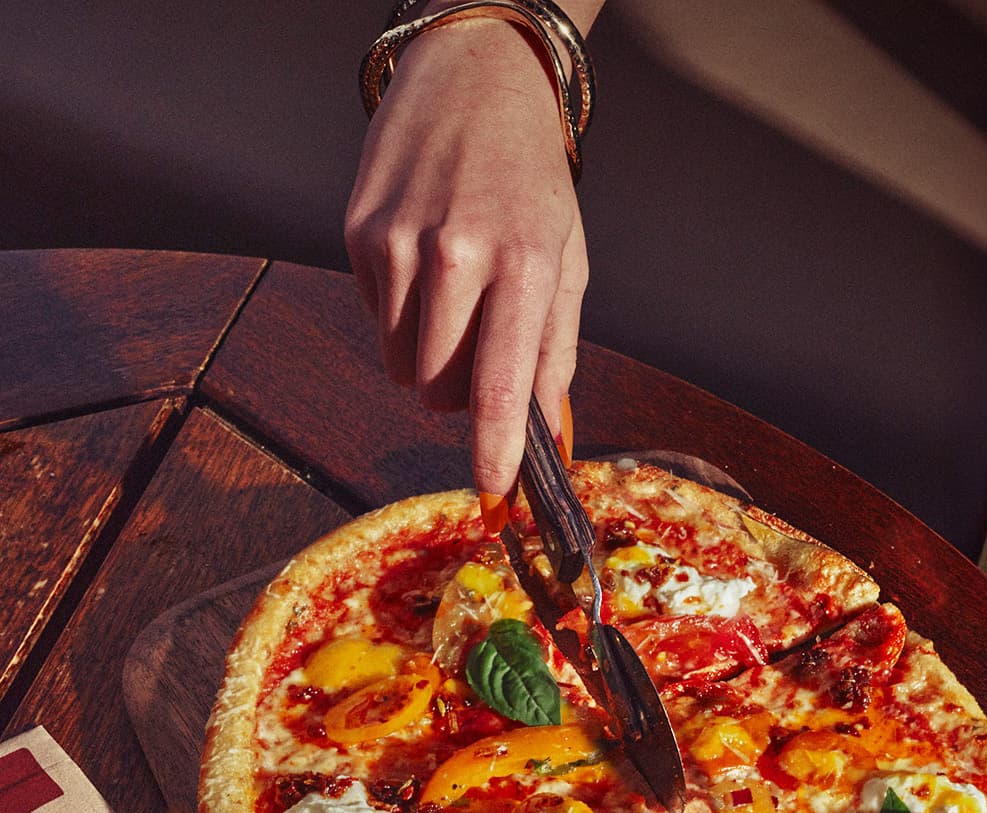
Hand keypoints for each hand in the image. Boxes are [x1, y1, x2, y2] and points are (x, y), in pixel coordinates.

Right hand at [345, 15, 594, 511]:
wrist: (471, 80)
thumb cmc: (529, 181)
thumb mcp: (565, 261)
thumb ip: (555, 353)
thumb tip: (547, 436)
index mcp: (521, 263)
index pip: (499, 384)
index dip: (494, 450)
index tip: (493, 495)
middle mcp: (455, 254)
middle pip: (441, 390)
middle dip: (462, 396)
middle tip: (482, 352)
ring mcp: (398, 242)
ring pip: (403, 367)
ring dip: (429, 358)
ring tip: (454, 298)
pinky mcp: (358, 234)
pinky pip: (379, 322)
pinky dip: (401, 315)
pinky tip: (423, 264)